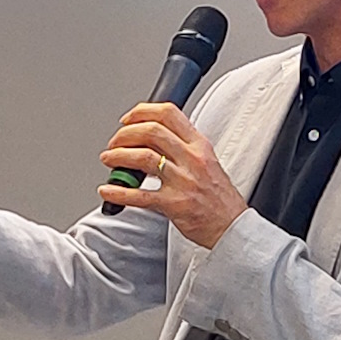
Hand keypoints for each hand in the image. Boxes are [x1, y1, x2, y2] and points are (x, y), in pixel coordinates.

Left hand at [96, 103, 247, 248]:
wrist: (232, 227)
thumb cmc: (219, 198)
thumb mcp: (208, 162)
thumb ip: (184, 147)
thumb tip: (152, 139)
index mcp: (199, 145)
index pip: (168, 114)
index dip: (142, 112)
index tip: (127, 120)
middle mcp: (192, 159)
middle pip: (152, 131)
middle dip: (125, 134)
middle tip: (114, 143)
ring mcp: (183, 181)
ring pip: (143, 157)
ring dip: (118, 157)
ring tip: (108, 160)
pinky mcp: (174, 204)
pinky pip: (140, 195)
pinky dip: (118, 192)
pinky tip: (107, 190)